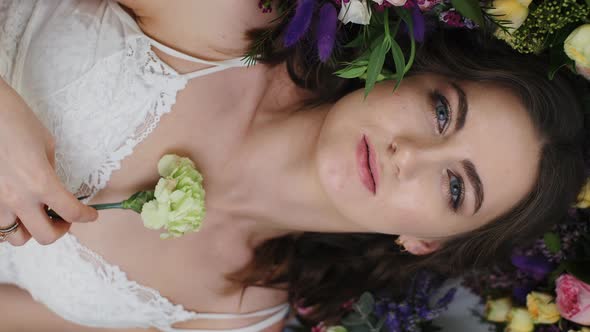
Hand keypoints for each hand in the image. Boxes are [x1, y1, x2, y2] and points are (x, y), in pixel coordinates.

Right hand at [0, 79, 97, 245]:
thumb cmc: (14, 119)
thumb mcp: (45, 144)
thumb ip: (50, 171)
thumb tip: (53, 186)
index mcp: (40, 182)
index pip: (71, 212)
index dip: (86, 216)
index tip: (90, 215)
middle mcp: (18, 197)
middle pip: (45, 236)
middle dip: (60, 229)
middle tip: (63, 218)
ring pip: (16, 237)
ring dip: (30, 230)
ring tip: (35, 216)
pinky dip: (8, 223)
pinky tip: (15, 210)